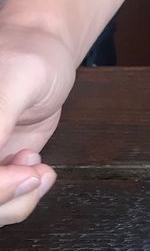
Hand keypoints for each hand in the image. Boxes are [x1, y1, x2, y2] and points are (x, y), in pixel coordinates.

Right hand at [0, 23, 75, 225]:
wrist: (44, 49)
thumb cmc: (30, 52)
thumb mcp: (18, 78)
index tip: (23, 170)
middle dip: (3, 197)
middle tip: (35, 172)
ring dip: (16, 201)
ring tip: (38, 168)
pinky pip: (2, 201)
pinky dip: (23, 197)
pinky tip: (38, 169)